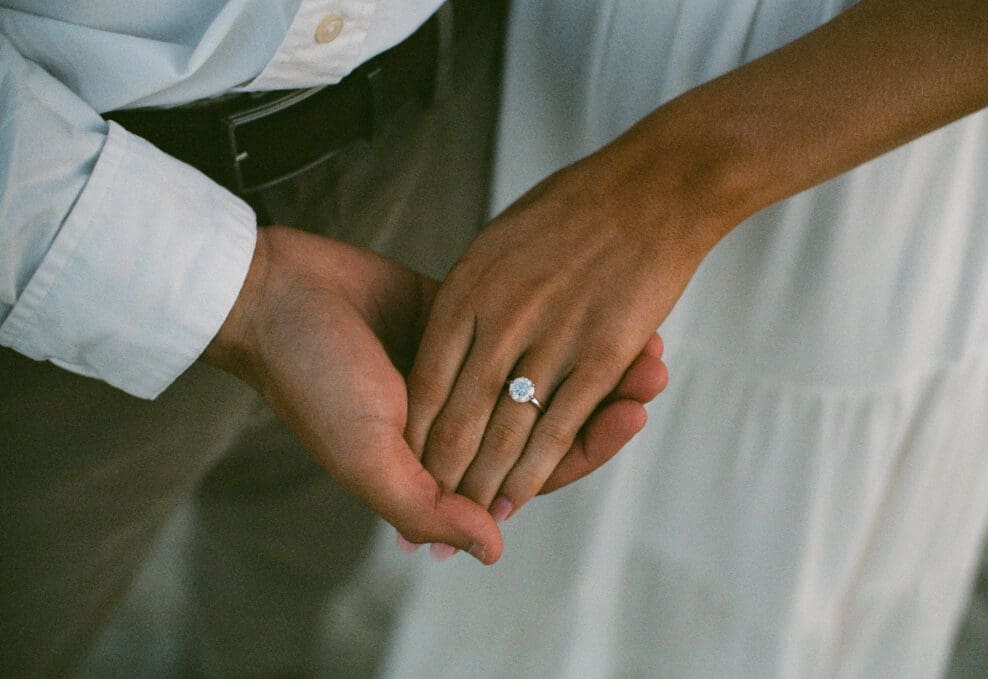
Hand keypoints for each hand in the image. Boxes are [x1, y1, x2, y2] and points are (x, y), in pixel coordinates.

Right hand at [203, 226, 668, 562]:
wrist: (276, 298)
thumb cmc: (311, 380)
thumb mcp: (363, 454)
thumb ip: (425, 503)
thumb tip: (492, 547)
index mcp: (442, 460)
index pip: (534, 466)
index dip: (586, 445)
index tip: (633, 412)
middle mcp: (461, 419)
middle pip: (549, 418)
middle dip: (604, 398)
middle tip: (654, 369)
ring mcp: (464, 367)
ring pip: (541, 371)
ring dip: (588, 358)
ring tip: (643, 334)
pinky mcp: (461, 319)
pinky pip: (521, 326)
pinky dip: (555, 320)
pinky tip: (592, 304)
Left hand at [405, 139, 713, 524]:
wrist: (656, 186)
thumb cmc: (579, 208)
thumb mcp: (502, 240)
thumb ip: (475, 293)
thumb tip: (450, 331)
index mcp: (468, 287)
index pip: (426, 379)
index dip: (414, 431)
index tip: (404, 465)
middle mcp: (501, 316)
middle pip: (458, 415)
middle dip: (441, 474)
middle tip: (428, 514)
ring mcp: (551, 336)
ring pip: (504, 432)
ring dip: (484, 484)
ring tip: (469, 519)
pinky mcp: (601, 354)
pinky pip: (557, 427)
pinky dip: (535, 472)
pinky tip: (517, 499)